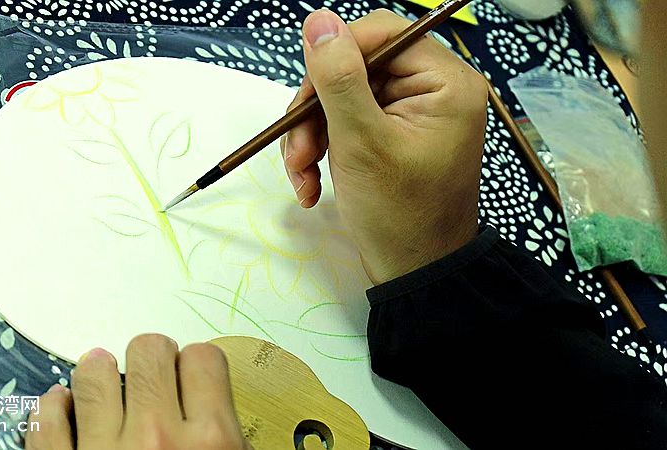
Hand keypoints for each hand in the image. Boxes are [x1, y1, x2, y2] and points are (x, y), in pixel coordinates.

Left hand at [25, 334, 251, 449]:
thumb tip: (215, 406)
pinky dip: (52, 411)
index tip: (188, 376)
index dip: (195, 366)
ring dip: (97, 376)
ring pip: (92, 373)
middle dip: (150, 358)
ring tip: (101, 383)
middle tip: (149, 376)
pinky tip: (63, 411)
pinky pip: (44, 421)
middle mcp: (158, 440)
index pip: (203, 359)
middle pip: (149, 350)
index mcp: (213, 441)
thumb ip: (230, 437)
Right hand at [282, 9, 487, 283]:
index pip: (381, 34)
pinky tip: (311, 185)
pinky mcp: (391, 135)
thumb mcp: (362, 143)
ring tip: (301, 175)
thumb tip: (318, 20)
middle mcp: (433, 89)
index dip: (335, 56)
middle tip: (297, 151)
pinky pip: (347, 123)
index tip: (305, 98)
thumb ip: (338, 78)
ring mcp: (410, 113)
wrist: (414, 273)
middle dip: (316, 111)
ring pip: (343, 97)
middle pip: (355, 67)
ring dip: (311, 136)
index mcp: (445, 81)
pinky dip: (323, 150)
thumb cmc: (399, 214)